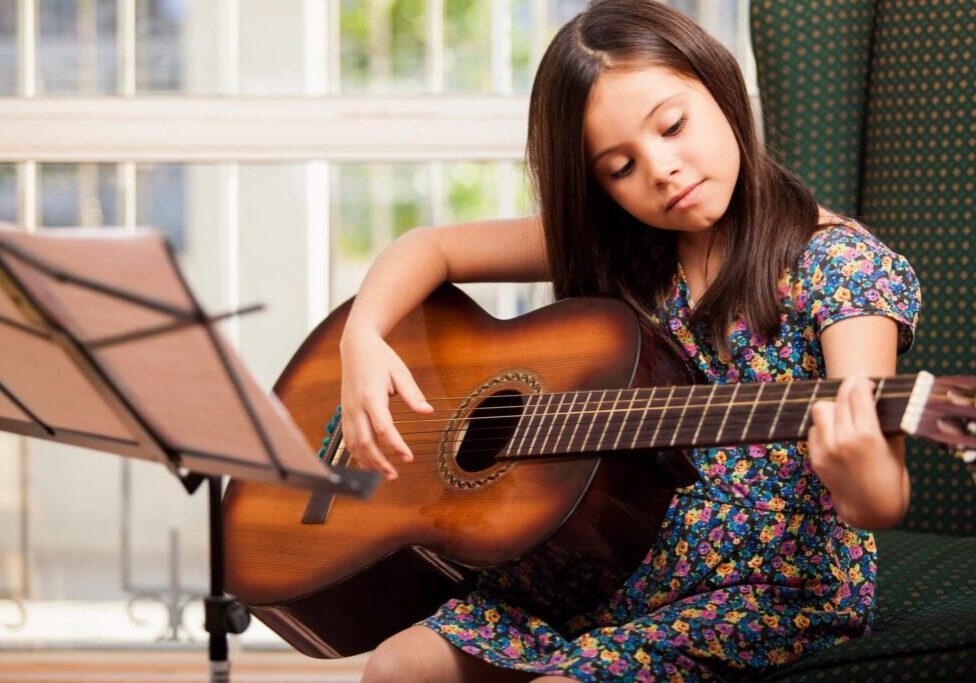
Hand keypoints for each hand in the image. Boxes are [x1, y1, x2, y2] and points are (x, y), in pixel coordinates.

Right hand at [339, 330, 432, 479]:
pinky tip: (368, 462)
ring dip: (367, 462)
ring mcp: (347, 410)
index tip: (408, 457)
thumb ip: (412, 394)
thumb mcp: (400, 372)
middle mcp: (356, 406)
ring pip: (353, 444)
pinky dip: (356, 453)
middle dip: (379, 462)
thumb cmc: (380, 357)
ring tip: (383, 474)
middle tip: (394, 475)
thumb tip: (427, 411)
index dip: (396, 445)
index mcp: (371, 396)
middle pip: (365, 442)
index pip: (383, 428)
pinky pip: (348, 438)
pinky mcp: (344, 412)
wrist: (356, 346)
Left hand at [807, 373, 906, 527]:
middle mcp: (843, 440)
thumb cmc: (890, 475)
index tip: (863, 378)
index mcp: (867, 436)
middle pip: (838, 399)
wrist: (872, 508)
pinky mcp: (815, 458)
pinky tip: (836, 432)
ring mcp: (826, 450)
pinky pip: (814, 430)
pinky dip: (824, 427)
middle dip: (848, 389)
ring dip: (833, 407)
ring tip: (843, 412)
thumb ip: (883, 420)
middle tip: (855, 387)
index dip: (860, 382)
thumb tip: (874, 394)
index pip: (857, 395)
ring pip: (820, 409)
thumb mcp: (895, 445)